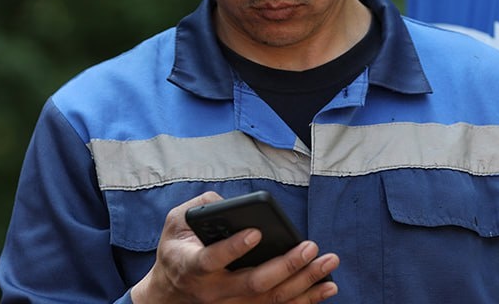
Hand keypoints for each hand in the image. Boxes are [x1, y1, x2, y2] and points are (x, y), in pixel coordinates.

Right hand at [130, 192, 339, 303]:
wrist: (171, 289)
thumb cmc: (178, 248)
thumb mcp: (177, 221)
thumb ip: (202, 207)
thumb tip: (232, 203)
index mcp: (192, 265)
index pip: (212, 259)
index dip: (233, 248)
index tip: (256, 232)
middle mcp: (214, 290)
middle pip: (253, 283)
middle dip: (285, 266)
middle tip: (309, 247)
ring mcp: (231, 303)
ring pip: (271, 299)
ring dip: (304, 283)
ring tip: (328, 263)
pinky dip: (306, 299)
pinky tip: (327, 286)